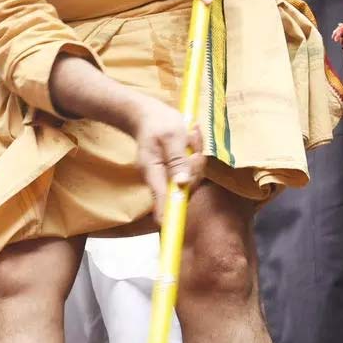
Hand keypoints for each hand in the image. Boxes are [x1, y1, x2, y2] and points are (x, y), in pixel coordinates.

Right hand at [131, 95, 204, 223]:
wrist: (145, 114)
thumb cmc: (157, 123)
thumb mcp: (170, 136)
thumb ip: (177, 160)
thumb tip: (182, 184)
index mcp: (153, 173)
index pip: (161, 201)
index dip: (169, 215)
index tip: (173, 228)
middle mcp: (159, 179)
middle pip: (184, 187)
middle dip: (196, 166)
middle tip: (193, 139)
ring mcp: (167, 176)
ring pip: (190, 177)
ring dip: (196, 156)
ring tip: (191, 133)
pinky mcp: (174, 170)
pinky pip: (190, 169)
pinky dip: (195, 154)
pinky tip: (191, 136)